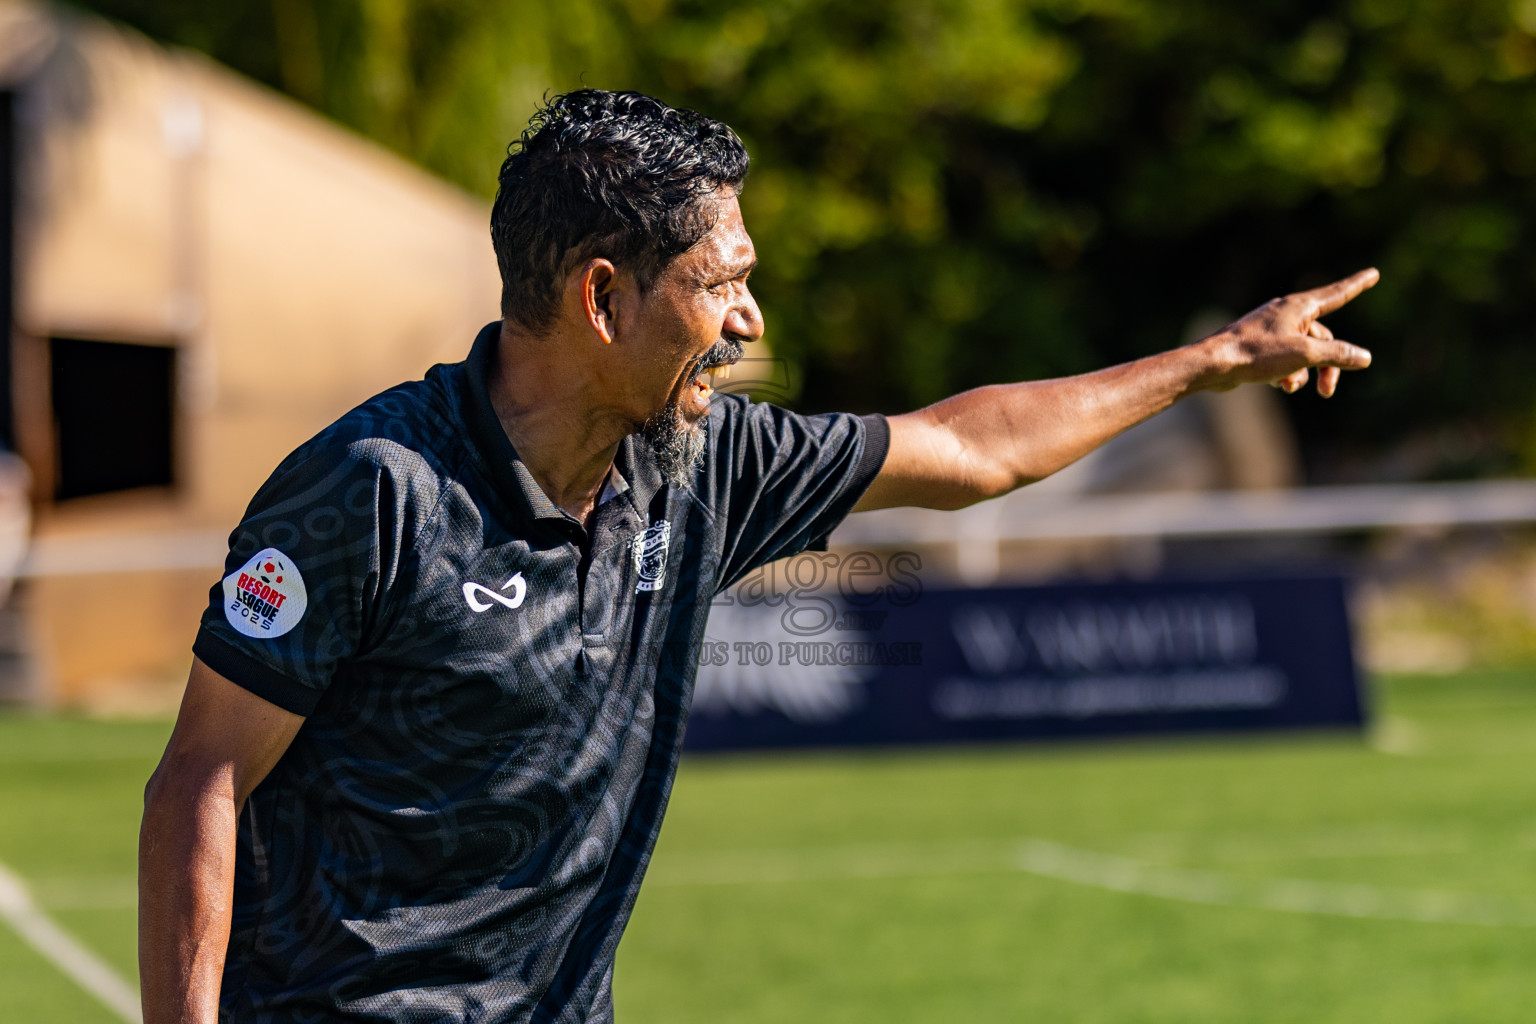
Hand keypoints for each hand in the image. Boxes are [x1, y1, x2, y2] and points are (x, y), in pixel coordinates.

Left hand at [1198, 268, 1377, 397]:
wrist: (1213, 364)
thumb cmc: (1257, 353)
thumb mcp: (1304, 354)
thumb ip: (1336, 354)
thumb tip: (1364, 357)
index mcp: (1299, 306)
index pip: (1336, 294)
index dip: (1357, 285)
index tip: (1373, 273)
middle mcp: (1286, 313)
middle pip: (1322, 338)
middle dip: (1327, 365)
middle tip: (1327, 391)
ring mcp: (1272, 329)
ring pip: (1303, 352)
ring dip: (1302, 373)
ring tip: (1289, 386)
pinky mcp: (1259, 346)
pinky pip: (1284, 360)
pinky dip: (1285, 373)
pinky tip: (1276, 384)